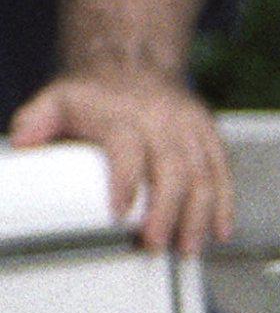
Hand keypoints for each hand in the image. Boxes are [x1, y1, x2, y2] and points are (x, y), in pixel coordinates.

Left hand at [7, 66, 233, 255]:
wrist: (135, 63)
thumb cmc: (94, 93)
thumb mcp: (57, 99)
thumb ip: (36, 121)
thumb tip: (21, 144)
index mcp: (123, 115)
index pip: (127, 149)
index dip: (125, 182)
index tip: (119, 215)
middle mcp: (161, 121)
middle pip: (173, 169)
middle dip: (168, 212)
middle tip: (156, 245)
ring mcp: (190, 129)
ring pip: (203, 175)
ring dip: (199, 217)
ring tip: (188, 249)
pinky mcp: (210, 135)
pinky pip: (223, 172)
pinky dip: (226, 204)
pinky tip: (221, 231)